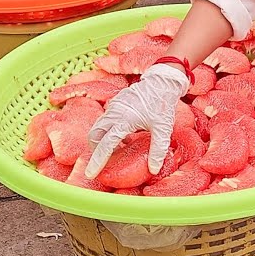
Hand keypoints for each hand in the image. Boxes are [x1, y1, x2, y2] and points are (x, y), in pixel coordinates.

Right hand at [85, 63, 188, 178]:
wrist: (162, 81)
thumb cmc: (163, 104)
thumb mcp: (163, 128)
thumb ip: (158, 150)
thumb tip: (154, 170)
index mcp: (124, 120)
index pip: (106, 144)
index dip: (98, 160)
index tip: (91, 173)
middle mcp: (114, 113)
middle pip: (95, 136)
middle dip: (96, 150)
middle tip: (104, 162)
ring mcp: (113, 106)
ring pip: (97, 128)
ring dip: (101, 141)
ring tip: (115, 151)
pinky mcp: (115, 103)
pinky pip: (104, 121)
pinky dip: (107, 131)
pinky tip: (121, 138)